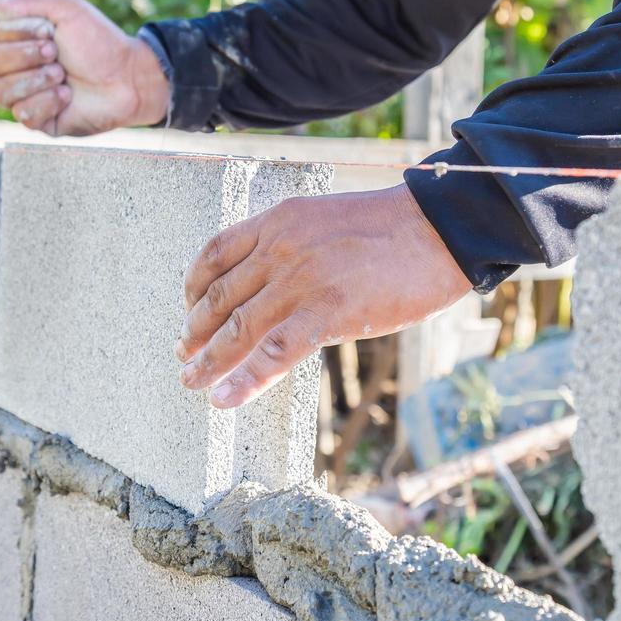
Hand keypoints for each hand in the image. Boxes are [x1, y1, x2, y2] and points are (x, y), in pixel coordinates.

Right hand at [0, 0, 170, 135]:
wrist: (128, 77)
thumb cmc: (100, 42)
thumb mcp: (68, 10)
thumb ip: (28, 4)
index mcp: (22, 39)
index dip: (19, 33)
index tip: (50, 31)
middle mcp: (19, 68)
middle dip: (26, 57)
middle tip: (56, 54)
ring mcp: (27, 96)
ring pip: (0, 92)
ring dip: (35, 81)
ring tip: (62, 76)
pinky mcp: (40, 121)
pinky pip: (23, 115)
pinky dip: (46, 103)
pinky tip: (67, 96)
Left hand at [175, 184, 471, 408]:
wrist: (437, 227)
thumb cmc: (392, 228)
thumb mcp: (325, 221)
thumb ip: (292, 245)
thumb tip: (273, 284)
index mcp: (277, 221)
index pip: (215, 254)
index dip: (193, 287)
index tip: (187, 310)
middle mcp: (280, 248)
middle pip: (219, 296)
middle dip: (194, 330)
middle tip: (183, 353)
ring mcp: (301, 281)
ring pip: (239, 329)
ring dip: (209, 361)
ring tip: (192, 381)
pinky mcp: (328, 312)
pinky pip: (275, 353)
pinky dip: (245, 380)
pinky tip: (225, 399)